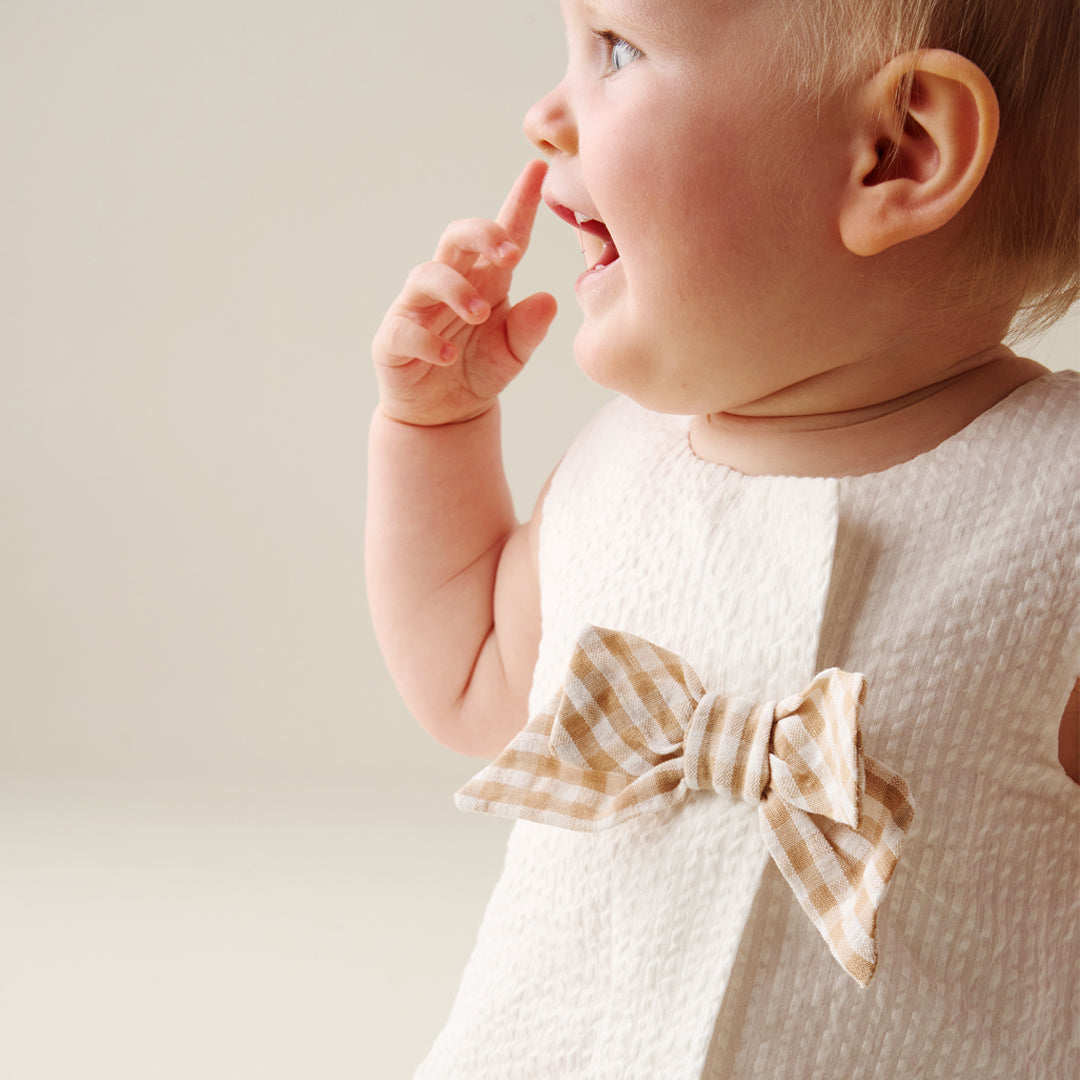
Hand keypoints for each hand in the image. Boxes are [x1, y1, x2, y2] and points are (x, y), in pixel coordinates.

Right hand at [372, 160, 557, 426]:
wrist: (445, 417)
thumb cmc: (479, 372)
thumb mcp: (513, 354)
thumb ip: (529, 329)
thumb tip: (549, 300)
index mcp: (486, 280)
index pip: (503, 235)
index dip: (519, 203)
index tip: (538, 171)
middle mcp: (450, 284)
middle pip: (458, 237)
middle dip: (483, 234)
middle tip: (511, 253)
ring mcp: (417, 309)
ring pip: (428, 275)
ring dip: (457, 290)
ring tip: (481, 314)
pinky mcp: (393, 339)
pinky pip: (404, 330)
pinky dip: (426, 340)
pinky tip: (447, 356)